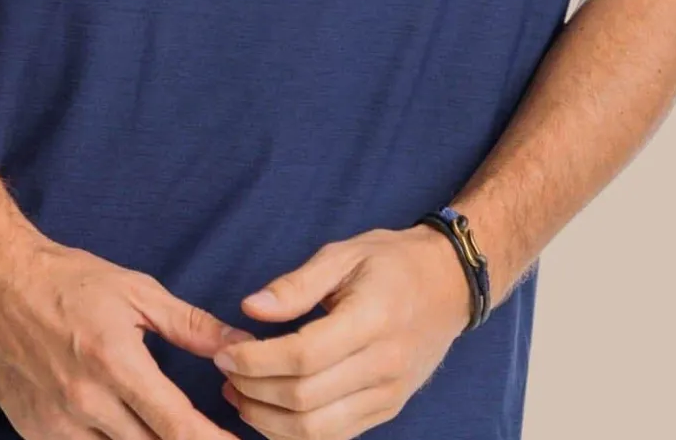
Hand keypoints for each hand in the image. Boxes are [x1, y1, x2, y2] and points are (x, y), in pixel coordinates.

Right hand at [0, 221, 256, 438]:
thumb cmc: (71, 281)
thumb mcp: (138, 292)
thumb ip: (191, 326)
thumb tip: (239, 344)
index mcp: (117, 362)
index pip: (176, 424)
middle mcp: (86, 402)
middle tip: (207, 436)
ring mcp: (57, 424)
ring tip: (170, 432)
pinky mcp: (35, 434)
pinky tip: (127, 433)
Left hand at [213, 224, 471, 437]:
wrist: (450, 284)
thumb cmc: (393, 261)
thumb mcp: (345, 253)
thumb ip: (296, 284)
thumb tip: (250, 308)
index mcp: (373, 318)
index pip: (304, 356)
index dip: (256, 360)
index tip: (225, 349)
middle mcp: (383, 365)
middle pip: (305, 399)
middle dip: (253, 390)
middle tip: (225, 369)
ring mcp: (388, 395)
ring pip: (316, 431)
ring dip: (267, 419)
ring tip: (238, 393)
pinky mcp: (386, 411)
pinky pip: (333, 436)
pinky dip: (293, 433)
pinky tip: (268, 409)